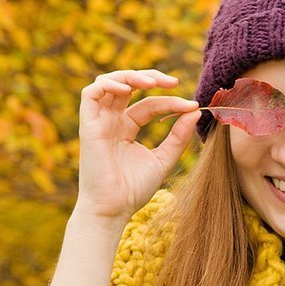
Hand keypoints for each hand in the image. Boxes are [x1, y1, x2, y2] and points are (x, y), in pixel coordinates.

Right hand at [75, 69, 200, 222]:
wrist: (114, 209)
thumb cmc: (135, 189)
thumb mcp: (164, 158)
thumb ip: (179, 136)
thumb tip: (195, 111)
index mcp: (127, 128)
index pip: (149, 104)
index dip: (170, 101)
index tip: (192, 106)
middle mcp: (112, 121)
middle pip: (128, 86)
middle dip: (150, 77)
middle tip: (173, 81)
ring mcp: (99, 122)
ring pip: (108, 83)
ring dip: (131, 76)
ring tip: (153, 83)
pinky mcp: (88, 126)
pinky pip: (90, 93)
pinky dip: (109, 84)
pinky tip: (129, 88)